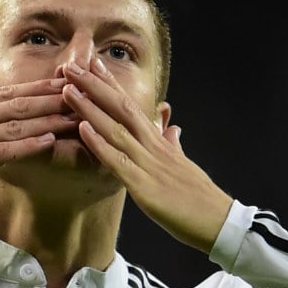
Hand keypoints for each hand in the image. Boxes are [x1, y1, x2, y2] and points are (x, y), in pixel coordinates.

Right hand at [0, 59, 79, 187]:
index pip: (7, 93)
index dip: (37, 87)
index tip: (62, 82)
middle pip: (20, 104)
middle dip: (54, 99)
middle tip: (86, 92)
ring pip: (18, 125)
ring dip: (51, 120)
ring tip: (80, 115)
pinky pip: (1, 151)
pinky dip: (27, 145)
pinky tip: (49, 140)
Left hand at [62, 57, 232, 253]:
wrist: (219, 221)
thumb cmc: (200, 197)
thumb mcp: (184, 164)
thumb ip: (174, 145)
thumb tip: (173, 130)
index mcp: (160, 142)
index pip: (131, 107)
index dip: (110, 85)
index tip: (92, 65)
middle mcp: (153, 147)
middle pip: (121, 108)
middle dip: (94, 86)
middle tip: (71, 66)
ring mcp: (149, 165)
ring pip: (115, 130)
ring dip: (90, 109)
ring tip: (68, 91)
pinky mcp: (144, 187)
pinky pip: (118, 162)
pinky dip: (100, 144)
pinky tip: (82, 129)